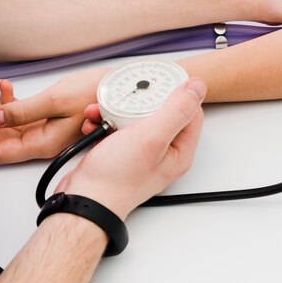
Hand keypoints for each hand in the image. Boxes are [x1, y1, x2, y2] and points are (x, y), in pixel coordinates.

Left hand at [0, 68, 111, 163]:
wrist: (121, 88)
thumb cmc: (96, 95)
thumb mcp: (55, 100)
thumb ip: (22, 112)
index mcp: (42, 143)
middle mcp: (40, 141)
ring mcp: (42, 130)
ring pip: (5, 123)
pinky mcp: (46, 118)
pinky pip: (18, 115)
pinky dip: (6, 100)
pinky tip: (5, 86)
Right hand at [56, 79, 206, 219]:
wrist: (84, 200)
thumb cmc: (116, 179)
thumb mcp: (151, 138)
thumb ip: (176, 111)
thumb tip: (197, 88)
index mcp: (178, 151)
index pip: (190, 112)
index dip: (177, 93)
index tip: (160, 82)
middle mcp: (163, 152)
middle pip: (162, 111)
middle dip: (142, 100)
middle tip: (129, 95)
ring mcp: (141, 152)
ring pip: (137, 117)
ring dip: (119, 108)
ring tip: (106, 110)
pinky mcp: (121, 151)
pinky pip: (118, 126)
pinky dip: (105, 120)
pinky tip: (95, 121)